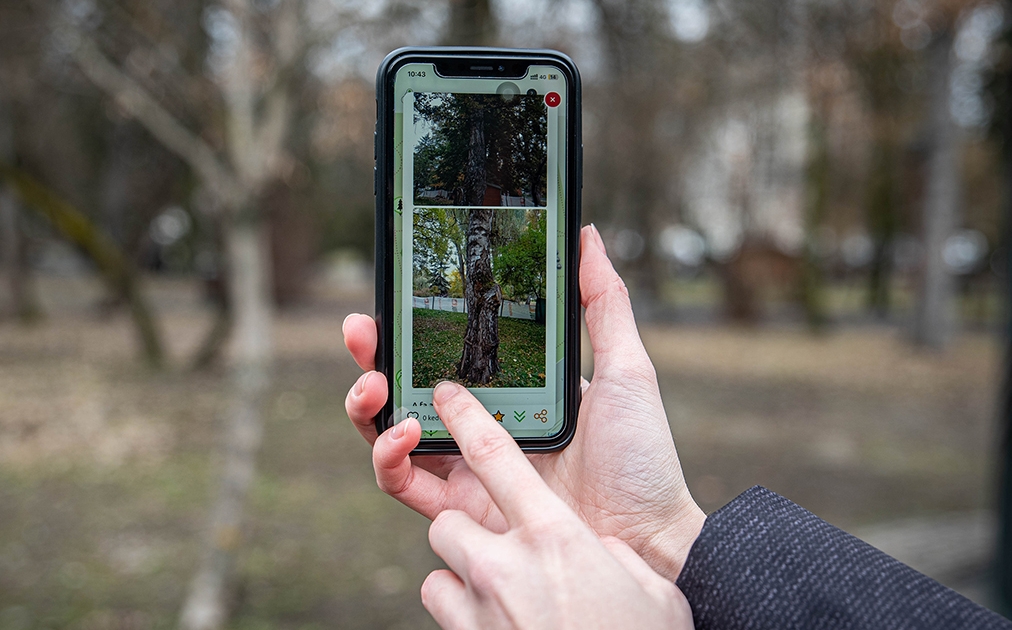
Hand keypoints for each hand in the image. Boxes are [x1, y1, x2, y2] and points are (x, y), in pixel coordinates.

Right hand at [343, 225, 704, 579]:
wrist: (649, 537)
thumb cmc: (643, 459)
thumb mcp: (624, 369)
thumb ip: (602, 303)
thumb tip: (586, 234)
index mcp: (510, 393)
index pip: (444, 353)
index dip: (410, 327)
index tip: (393, 296)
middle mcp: (479, 431)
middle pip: (404, 390)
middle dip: (371, 357)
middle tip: (361, 331)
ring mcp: (466, 472)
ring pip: (388, 436)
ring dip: (367, 407)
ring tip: (375, 384)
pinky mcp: (460, 513)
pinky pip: (402, 485)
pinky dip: (389, 457)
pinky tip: (406, 431)